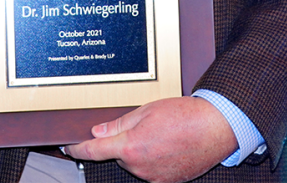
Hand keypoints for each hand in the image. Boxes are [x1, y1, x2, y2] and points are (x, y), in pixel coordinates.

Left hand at [64, 97, 237, 182]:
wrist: (216, 127)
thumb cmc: (186, 115)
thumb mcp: (148, 110)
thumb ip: (119, 123)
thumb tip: (99, 131)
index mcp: (130, 146)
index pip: (93, 150)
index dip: (77, 148)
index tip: (69, 147)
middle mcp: (139, 166)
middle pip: (118, 155)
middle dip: (124, 143)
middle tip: (145, 127)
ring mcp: (153, 177)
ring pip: (135, 164)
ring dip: (140, 151)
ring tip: (163, 135)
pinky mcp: (166, 182)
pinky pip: (151, 171)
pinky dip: (154, 160)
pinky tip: (169, 146)